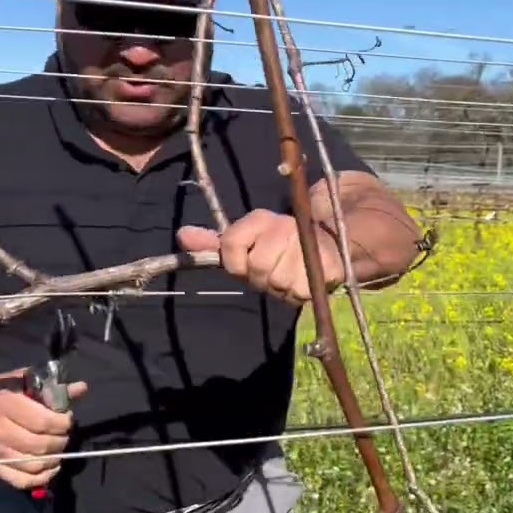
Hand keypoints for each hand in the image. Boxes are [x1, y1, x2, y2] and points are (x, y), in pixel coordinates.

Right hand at [0, 371, 86, 488]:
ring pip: (34, 465)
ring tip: (58, 449)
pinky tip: (51, 468)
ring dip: (54, 459)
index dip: (63, 423)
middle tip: (63, 435)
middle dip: (61, 441)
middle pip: (41, 446)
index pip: (43, 422)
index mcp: (4, 405)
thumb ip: (50, 388)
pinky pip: (20, 481)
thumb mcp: (19, 383)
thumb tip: (82, 389)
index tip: (67, 420)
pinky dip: (41, 478)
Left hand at [176, 209, 344, 303]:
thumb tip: (182, 235)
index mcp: (261, 219)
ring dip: (280, 287)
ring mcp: (307, 246)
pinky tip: (302, 282)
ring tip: (289, 275)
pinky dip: (297, 293)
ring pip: (277, 281)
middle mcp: (284, 226)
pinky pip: (298, 292)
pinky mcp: (327, 267)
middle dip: (261, 277)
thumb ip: (213, 243)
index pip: (231, 243)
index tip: (245, 263)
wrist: (330, 247)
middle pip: (256, 267)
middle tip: (273, 270)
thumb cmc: (279, 249)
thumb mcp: (245, 243)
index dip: (234, 261)